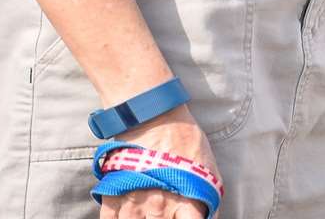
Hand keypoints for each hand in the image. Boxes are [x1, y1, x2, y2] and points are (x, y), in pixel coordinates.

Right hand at [98, 106, 219, 218]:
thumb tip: (211, 217)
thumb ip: (209, 195)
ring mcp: (134, 202)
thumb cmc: (185, 139)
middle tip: (162, 212)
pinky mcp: (112, 194)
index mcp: (186, 201)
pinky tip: (125, 214)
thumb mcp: (207, 166)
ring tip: (146, 212)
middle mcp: (160, 206)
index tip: (185, 218)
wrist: (155, 116)